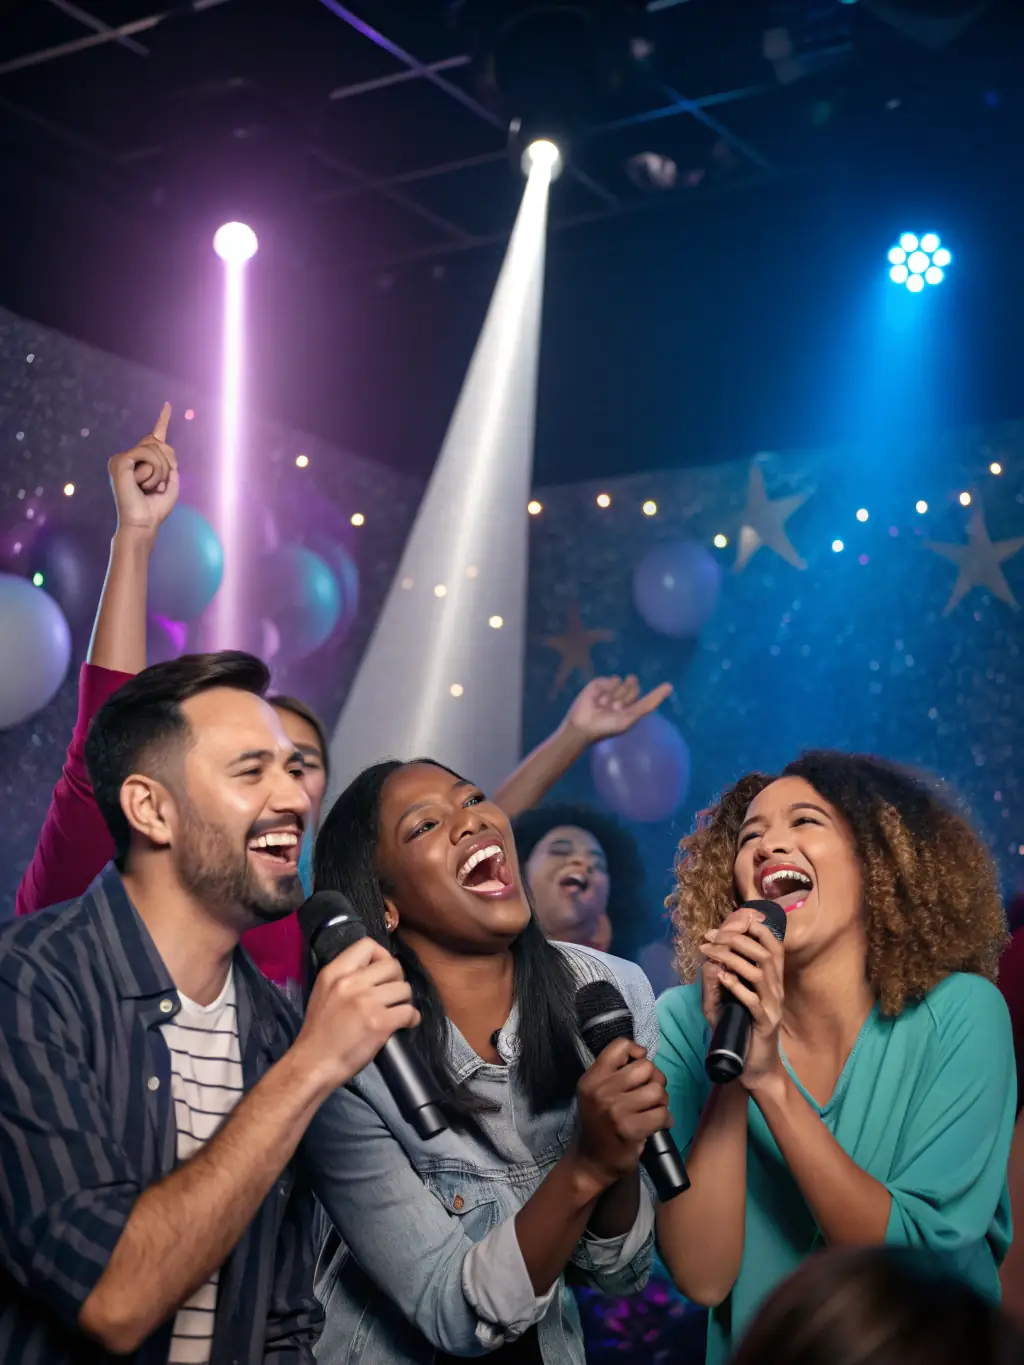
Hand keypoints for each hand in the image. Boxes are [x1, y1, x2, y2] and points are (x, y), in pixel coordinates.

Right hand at [108, 403, 178, 535]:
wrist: (143, 523)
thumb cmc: (156, 508)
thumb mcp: (172, 482)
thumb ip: (170, 461)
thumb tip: (161, 442)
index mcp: (141, 462)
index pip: (154, 438)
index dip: (162, 420)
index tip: (167, 405)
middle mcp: (130, 457)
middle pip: (160, 444)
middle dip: (168, 464)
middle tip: (157, 486)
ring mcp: (122, 458)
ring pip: (155, 449)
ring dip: (161, 471)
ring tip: (149, 487)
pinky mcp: (120, 461)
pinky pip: (147, 454)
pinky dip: (152, 471)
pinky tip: (142, 484)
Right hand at [295, 938, 419, 1094]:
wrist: (314, 1064)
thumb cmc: (319, 1033)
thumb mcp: (324, 992)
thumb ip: (345, 977)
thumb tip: (374, 969)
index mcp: (334, 972)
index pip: (367, 945)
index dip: (381, 956)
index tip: (382, 973)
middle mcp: (351, 982)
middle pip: (393, 965)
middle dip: (397, 980)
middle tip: (391, 995)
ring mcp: (366, 1002)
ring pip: (404, 988)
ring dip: (404, 1000)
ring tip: (396, 1010)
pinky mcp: (380, 1023)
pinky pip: (409, 1011)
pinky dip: (411, 1019)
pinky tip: (404, 1024)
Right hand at [564, 675, 671, 744]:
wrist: (583, 726)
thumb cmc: (607, 727)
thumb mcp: (630, 718)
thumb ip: (648, 703)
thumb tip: (669, 687)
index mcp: (632, 709)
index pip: (647, 698)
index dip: (657, 693)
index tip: (669, 686)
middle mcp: (623, 698)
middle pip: (635, 687)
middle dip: (627, 695)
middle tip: (616, 707)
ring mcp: (611, 690)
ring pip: (622, 682)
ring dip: (615, 695)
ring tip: (604, 706)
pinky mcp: (600, 683)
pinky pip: (612, 680)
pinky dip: (608, 690)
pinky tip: (598, 699)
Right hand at [574, 1038, 669, 1189]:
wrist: (591, 1161)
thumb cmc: (598, 1123)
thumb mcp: (596, 1092)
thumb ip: (614, 1072)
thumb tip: (644, 1055)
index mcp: (592, 1078)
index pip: (620, 1046)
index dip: (637, 1052)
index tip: (639, 1067)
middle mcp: (601, 1091)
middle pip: (646, 1067)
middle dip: (655, 1080)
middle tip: (650, 1094)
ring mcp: (615, 1110)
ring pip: (657, 1090)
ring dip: (661, 1101)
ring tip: (654, 1109)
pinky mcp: (630, 1129)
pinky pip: (662, 1114)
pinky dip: (665, 1119)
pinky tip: (658, 1124)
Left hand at [699, 906, 784, 1091]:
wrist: (754, 1066)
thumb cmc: (741, 1028)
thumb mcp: (727, 999)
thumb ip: (720, 978)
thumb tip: (710, 958)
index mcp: (772, 979)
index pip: (772, 945)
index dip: (753, 928)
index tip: (724, 924)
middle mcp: (776, 989)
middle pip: (765, 953)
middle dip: (737, 938)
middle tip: (712, 936)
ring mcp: (773, 1006)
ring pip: (760, 973)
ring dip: (733, 958)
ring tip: (711, 952)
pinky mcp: (765, 1024)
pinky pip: (754, 1001)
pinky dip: (737, 986)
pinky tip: (722, 978)